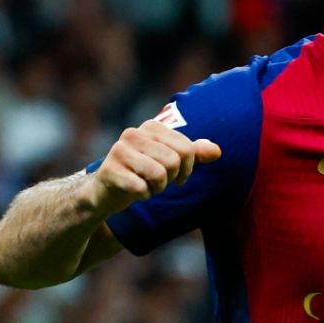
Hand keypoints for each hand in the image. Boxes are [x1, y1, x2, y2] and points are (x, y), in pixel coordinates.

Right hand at [85, 116, 221, 216]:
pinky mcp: (109, 170)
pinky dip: (143, 195)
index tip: (176, 174)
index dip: (188, 168)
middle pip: (174, 161)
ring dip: (157, 187)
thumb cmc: (143, 173)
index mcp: (151, 127)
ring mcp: (118, 151)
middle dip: (171, 178)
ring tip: (147, 185)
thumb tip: (216, 151)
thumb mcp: (172, 162)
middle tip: (158, 181)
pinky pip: (140, 188)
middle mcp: (133, 133)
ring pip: (159, 174)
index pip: (188, 149)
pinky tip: (133, 191)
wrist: (107, 191)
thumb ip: (194, 154)